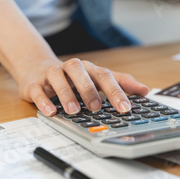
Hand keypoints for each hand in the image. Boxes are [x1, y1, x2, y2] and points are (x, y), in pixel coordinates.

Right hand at [17, 58, 148, 115]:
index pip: (105, 76)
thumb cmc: (74, 78)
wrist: (37, 68)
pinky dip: (43, 100)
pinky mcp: (34, 83)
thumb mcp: (98, 79)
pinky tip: (50, 111)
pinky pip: (37, 89)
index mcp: (89, 69)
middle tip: (98, 107)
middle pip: (81, 72)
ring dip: (66, 94)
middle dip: (90, 90)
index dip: (117, 91)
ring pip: (58, 77)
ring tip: (74, 111)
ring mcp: (52, 74)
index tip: (126, 107)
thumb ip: (121, 83)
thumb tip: (145, 90)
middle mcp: (71, 68)